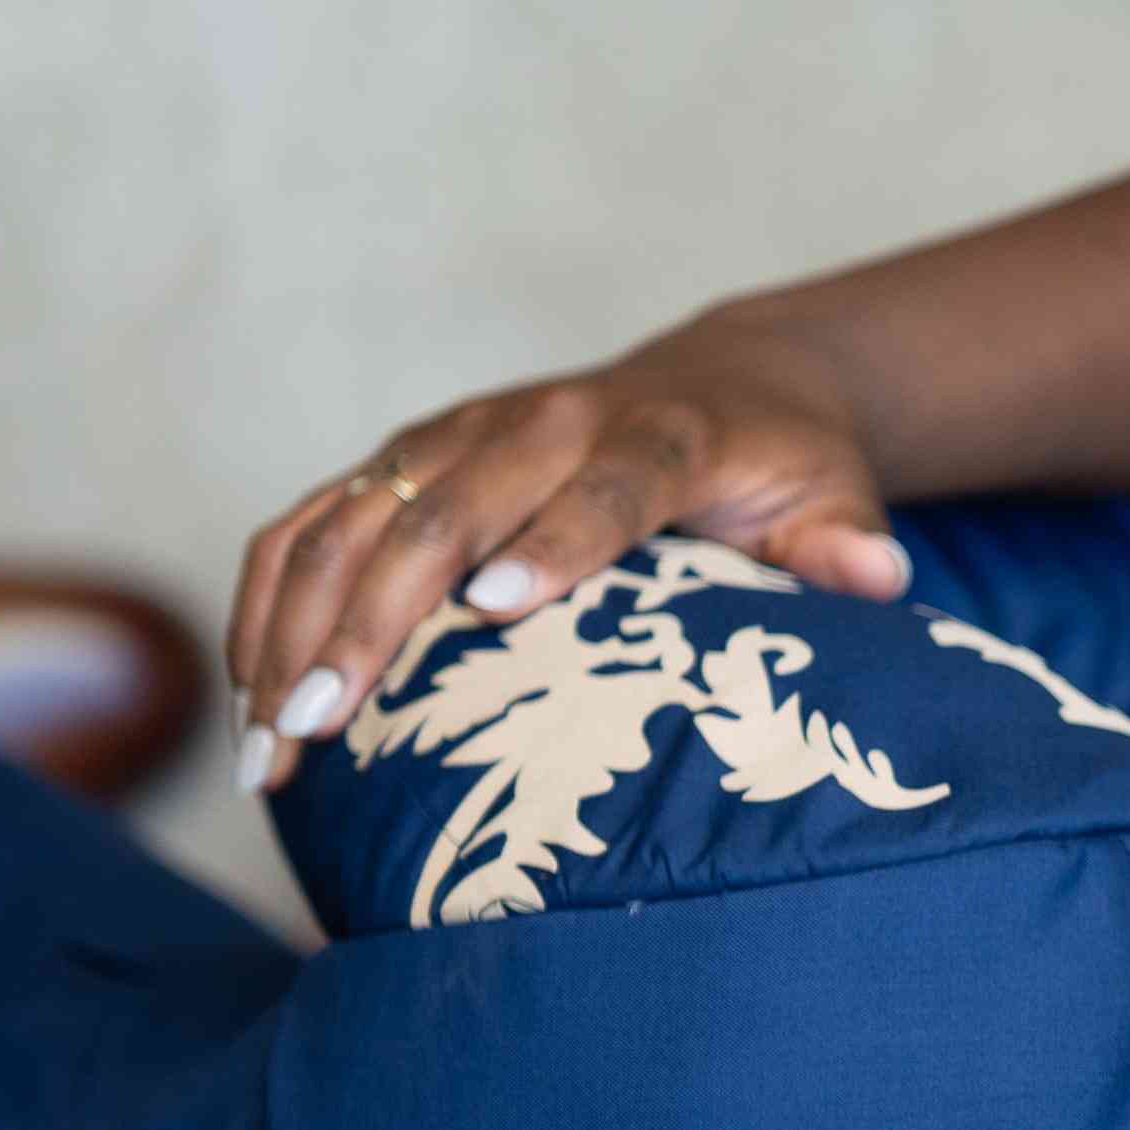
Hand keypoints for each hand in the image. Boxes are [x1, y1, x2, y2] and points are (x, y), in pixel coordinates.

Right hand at [228, 316, 904, 754]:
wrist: (724, 381)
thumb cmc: (783, 469)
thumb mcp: (835, 500)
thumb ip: (846, 544)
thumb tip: (877, 578)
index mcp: (652, 435)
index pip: (600, 487)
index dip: (551, 542)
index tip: (496, 611)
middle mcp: (534, 425)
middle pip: (440, 516)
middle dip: (372, 623)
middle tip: (321, 728)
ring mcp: (453, 438)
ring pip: (352, 524)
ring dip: (296, 630)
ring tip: (270, 747)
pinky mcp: (402, 460)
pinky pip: (311, 523)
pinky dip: (270, 599)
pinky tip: (252, 693)